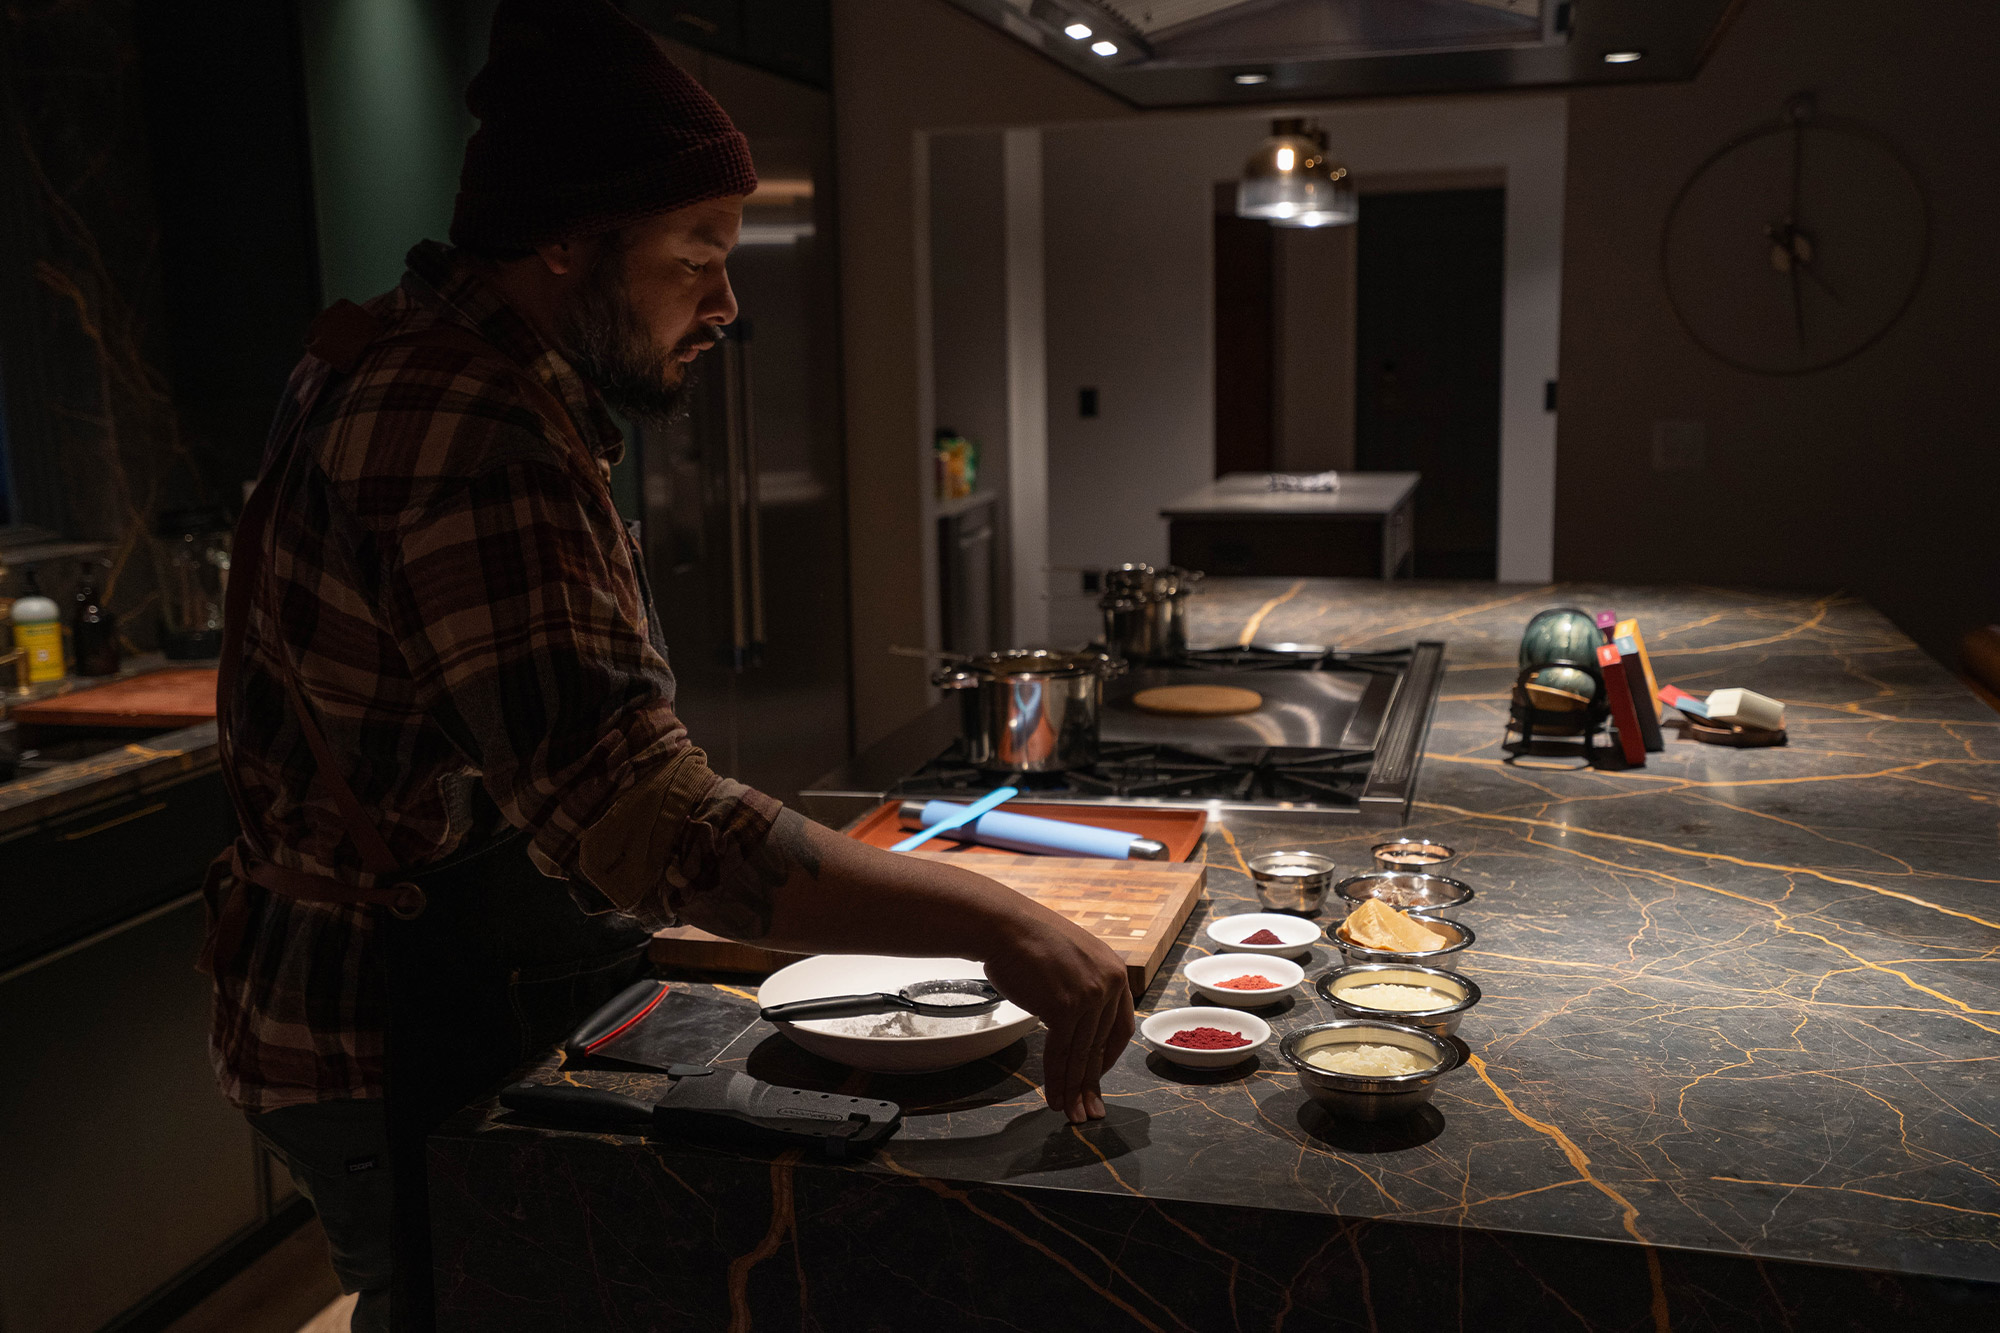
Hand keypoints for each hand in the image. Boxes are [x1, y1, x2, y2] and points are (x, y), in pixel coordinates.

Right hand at [981, 913, 1133, 1122]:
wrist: (1004, 925)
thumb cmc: (1028, 942)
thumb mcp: (1072, 962)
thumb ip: (1083, 989)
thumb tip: (1077, 1023)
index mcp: (1115, 973)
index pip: (1121, 1027)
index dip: (1109, 1058)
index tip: (1098, 1078)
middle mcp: (1109, 984)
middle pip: (1101, 1046)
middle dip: (1092, 1084)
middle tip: (1090, 1112)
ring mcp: (1088, 995)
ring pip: (1081, 1054)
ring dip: (1074, 1089)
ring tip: (1070, 1114)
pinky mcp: (1065, 1007)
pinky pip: (1060, 1053)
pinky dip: (1056, 1080)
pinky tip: (1053, 1099)